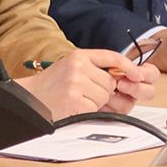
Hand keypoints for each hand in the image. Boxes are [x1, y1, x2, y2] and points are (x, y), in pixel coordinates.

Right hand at [21, 49, 158, 117]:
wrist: (29, 99)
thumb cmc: (51, 85)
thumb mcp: (70, 67)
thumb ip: (94, 68)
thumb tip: (123, 75)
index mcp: (78, 56)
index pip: (111, 57)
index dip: (127, 66)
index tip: (137, 74)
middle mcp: (78, 67)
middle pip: (110, 82)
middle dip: (102, 91)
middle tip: (82, 92)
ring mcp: (76, 84)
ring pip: (104, 96)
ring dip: (94, 102)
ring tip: (75, 99)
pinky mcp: (75, 102)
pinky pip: (95, 108)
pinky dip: (87, 111)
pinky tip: (73, 106)